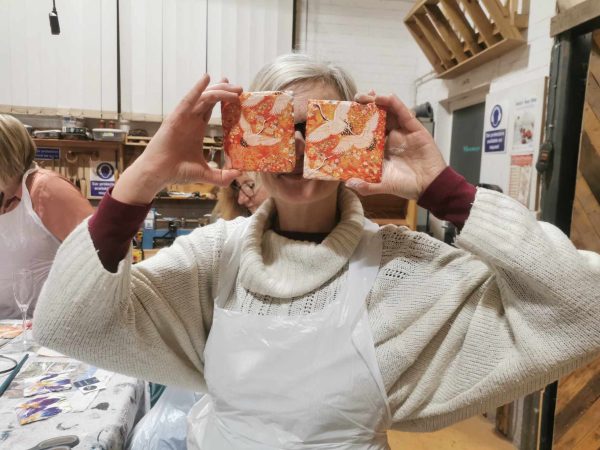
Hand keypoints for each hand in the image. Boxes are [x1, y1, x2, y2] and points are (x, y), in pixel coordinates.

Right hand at [113, 75, 242, 204]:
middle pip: (210, 99)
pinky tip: (206, 78)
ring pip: (203, 97)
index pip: (212, 108)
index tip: (238, 94)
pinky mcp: (175, 118)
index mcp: (197, 128)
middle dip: (225, 91)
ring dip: (218, 90)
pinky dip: (197, 89)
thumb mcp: (205, 174)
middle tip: (240, 88)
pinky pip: (188, 100)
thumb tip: (238, 175)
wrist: (158, 173)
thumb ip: (221, 177)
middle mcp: (191, 120)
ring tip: (233, 87)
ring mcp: (183, 117)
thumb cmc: (177, 172)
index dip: (224, 99)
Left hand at [345, 92, 446, 199]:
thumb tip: (348, 182)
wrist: (430, 186)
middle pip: (377, 117)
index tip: (347, 114)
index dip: (358, 121)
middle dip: (366, 106)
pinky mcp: (415, 128)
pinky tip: (384, 98)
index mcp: (381, 149)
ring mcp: (402, 132)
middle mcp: (391, 137)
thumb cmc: (407, 186)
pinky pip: (403, 112)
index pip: (367, 131)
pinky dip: (394, 103)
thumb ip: (366, 186)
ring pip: (389, 111)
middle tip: (356, 98)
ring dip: (377, 101)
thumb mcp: (382, 185)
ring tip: (366, 96)